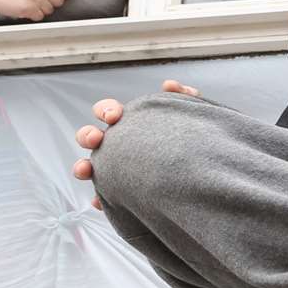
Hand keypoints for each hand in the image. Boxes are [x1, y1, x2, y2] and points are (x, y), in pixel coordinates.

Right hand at [73, 80, 200, 208]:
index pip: (109, 112)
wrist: (205, 172)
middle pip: (91, 137)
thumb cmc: (193, 141)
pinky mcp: (122, 195)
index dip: (106, 110)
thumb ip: (184, 98)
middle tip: (97, 139)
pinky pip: (104, 199)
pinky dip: (99, 200)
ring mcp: (117, 170)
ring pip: (90, 167)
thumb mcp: (193, 117)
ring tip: (86, 170)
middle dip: (88, 135)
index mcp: (130, 124)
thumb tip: (169, 85)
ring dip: (83, 167)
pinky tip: (101, 202)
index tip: (115, 116)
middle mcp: (118, 146)